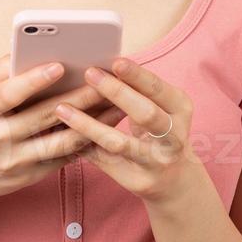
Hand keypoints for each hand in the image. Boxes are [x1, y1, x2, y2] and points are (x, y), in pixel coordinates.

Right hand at [0, 53, 123, 210]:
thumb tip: (27, 48)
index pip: (8, 94)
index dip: (33, 80)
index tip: (60, 65)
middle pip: (42, 116)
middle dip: (79, 97)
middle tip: (106, 80)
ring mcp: (12, 162)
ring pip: (60, 141)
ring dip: (92, 123)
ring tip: (117, 104)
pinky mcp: (27, 177)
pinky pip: (62, 159)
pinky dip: (85, 143)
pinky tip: (105, 128)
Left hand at [54, 57, 201, 203]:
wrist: (174, 178)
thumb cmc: (158, 130)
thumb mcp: (160, 108)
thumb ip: (136, 90)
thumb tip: (99, 63)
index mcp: (180, 109)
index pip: (158, 89)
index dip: (137, 75)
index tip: (115, 61)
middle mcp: (174, 137)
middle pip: (145, 113)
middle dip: (116, 92)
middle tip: (89, 74)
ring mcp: (156, 162)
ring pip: (119, 142)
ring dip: (87, 124)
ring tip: (62, 108)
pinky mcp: (137, 180)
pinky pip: (104, 160)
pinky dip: (83, 145)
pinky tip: (61, 133)